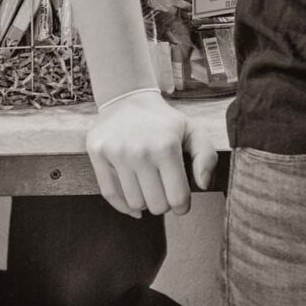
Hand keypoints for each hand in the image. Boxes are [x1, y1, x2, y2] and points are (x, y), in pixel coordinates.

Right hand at [85, 86, 218, 217]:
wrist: (127, 99)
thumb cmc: (163, 121)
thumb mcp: (193, 131)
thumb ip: (206, 157)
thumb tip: (203, 184)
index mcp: (166, 147)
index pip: (177, 197)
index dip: (182, 206)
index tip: (181, 202)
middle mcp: (140, 151)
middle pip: (156, 205)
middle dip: (164, 204)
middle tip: (163, 192)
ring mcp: (117, 153)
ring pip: (134, 203)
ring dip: (144, 203)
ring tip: (148, 189)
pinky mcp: (98, 154)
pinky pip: (110, 194)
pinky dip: (123, 206)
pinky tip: (133, 205)